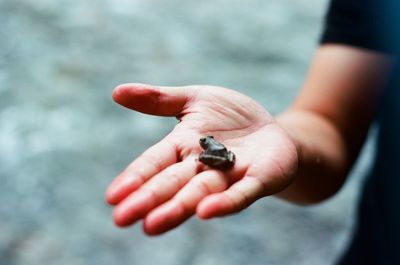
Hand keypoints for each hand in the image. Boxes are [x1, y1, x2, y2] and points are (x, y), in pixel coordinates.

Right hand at [106, 83, 297, 234]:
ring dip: (177, 208)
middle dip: (148, 200)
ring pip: (200, 193)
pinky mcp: (258, 179)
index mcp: (182, 146)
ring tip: (152, 225)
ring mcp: (229, 175)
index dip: (135, 177)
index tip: (112, 196)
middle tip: (121, 219)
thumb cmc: (228, 116)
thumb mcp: (195, 99)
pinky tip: (206, 212)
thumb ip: (159, 100)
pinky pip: (241, 193)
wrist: (269, 128)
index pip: (154, 162)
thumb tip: (116, 92)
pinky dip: (225, 202)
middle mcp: (201, 166)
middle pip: (172, 183)